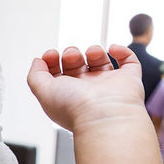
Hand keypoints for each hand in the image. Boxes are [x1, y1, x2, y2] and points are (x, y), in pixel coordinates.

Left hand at [26, 44, 145, 131]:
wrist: (103, 115)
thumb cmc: (73, 106)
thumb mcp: (43, 90)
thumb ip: (35, 76)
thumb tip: (38, 61)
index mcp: (66, 94)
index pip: (58, 73)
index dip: (52, 60)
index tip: (51, 54)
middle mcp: (87, 90)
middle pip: (77, 65)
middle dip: (71, 54)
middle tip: (71, 56)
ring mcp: (108, 84)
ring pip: (100, 61)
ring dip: (94, 50)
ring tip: (92, 53)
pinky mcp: (128, 79)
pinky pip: (128, 61)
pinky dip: (121, 50)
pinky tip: (113, 49)